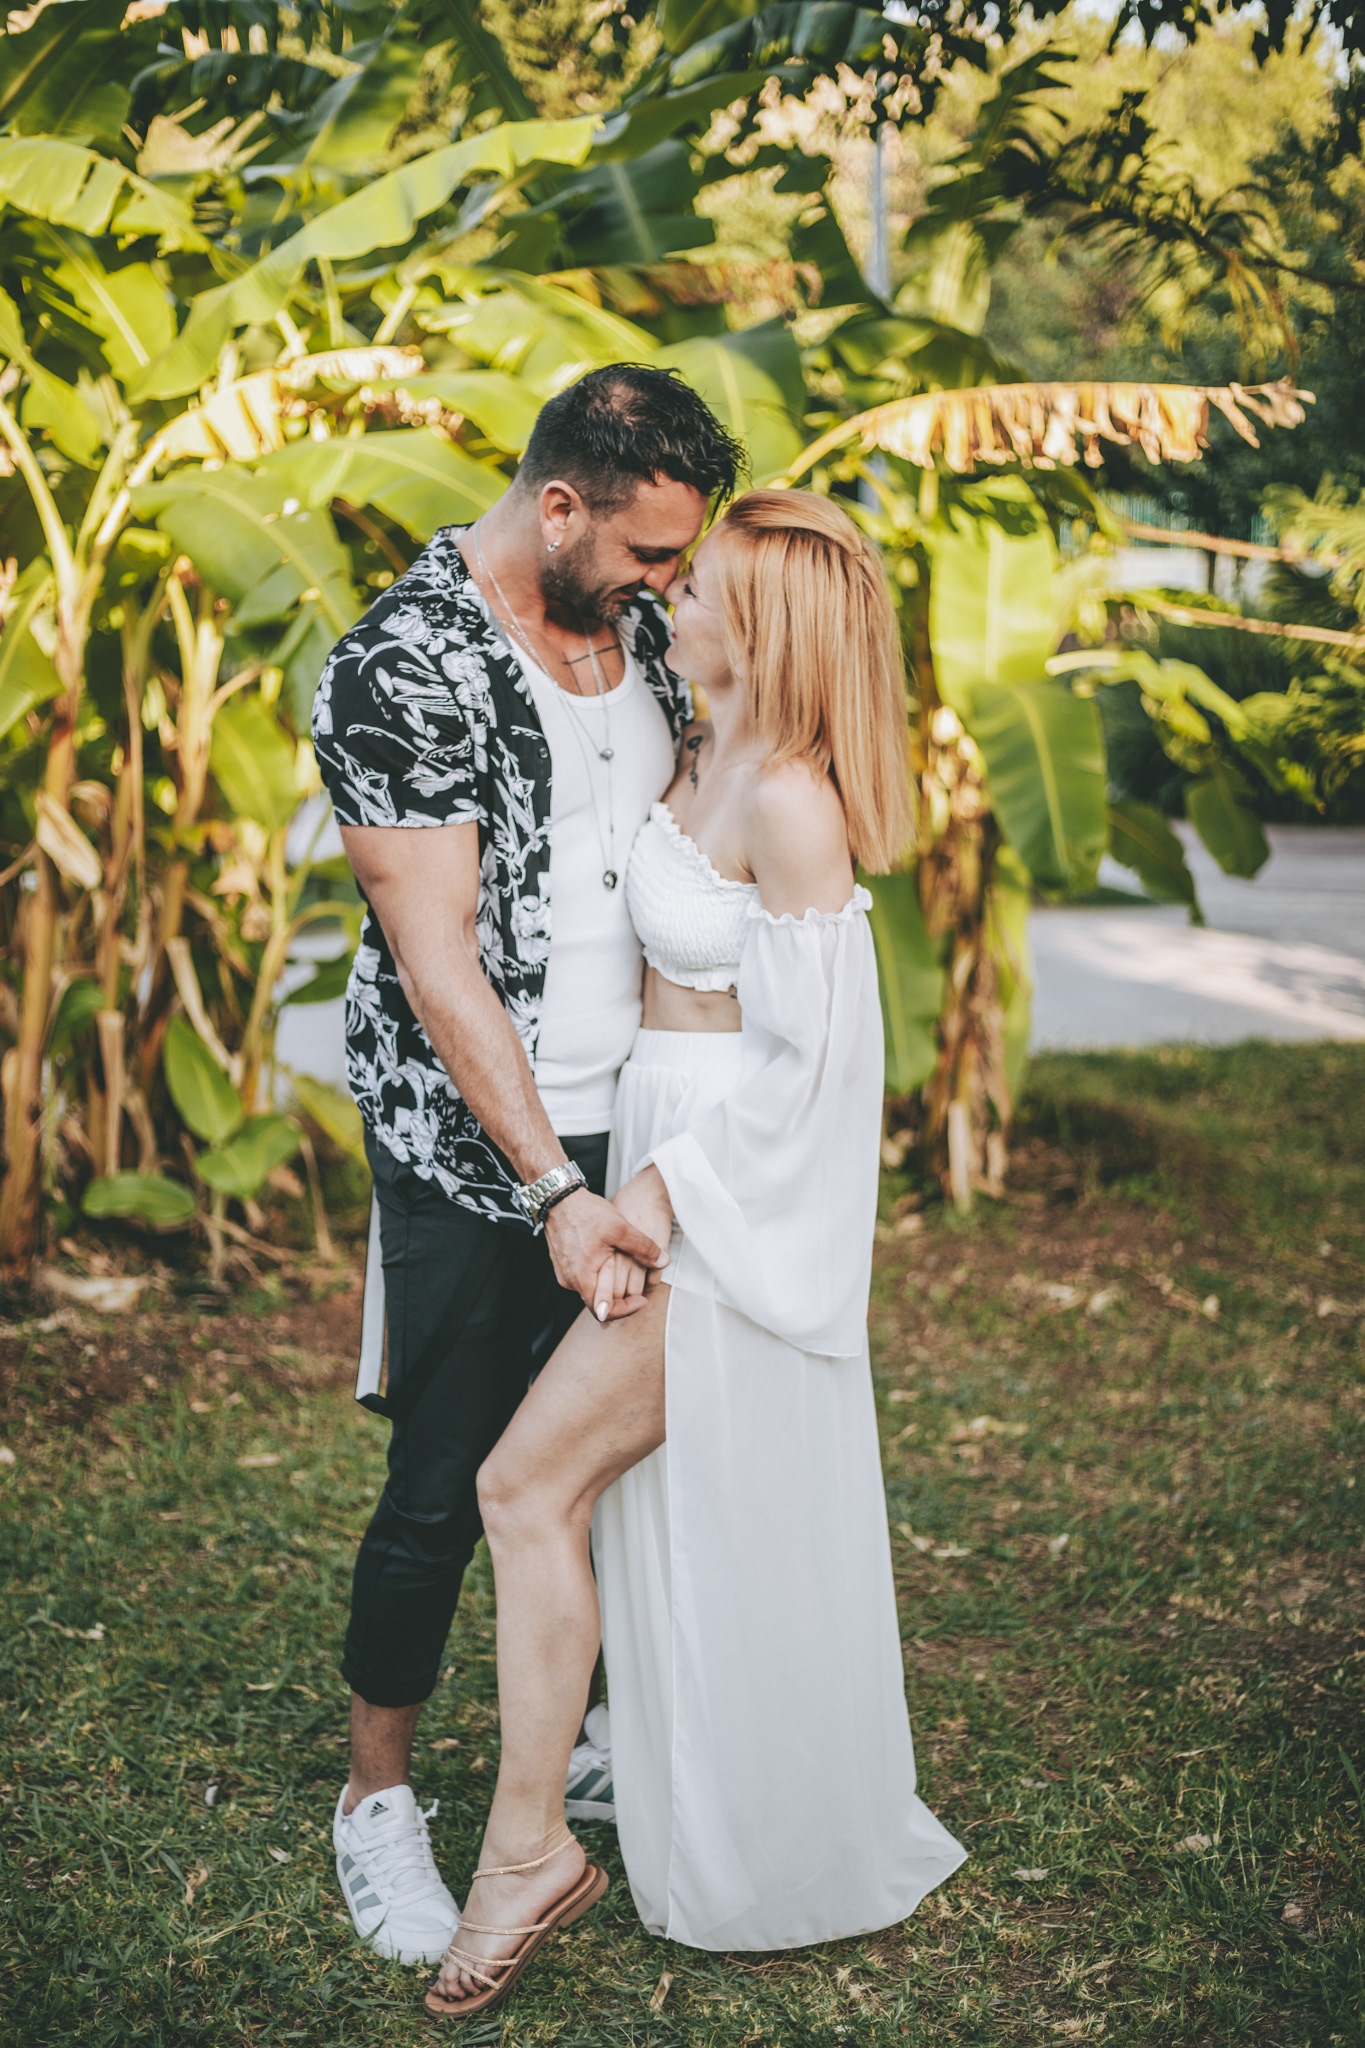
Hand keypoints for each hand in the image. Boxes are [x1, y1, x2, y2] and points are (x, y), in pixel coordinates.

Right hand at [543, 1186, 663, 1312]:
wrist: (558, 1198)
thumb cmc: (585, 1212)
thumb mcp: (620, 1228)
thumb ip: (643, 1247)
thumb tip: (662, 1261)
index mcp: (583, 1277)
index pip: (604, 1312)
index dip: (626, 1309)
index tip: (641, 1299)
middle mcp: (570, 1281)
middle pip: (598, 1304)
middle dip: (621, 1301)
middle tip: (639, 1293)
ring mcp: (565, 1274)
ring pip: (591, 1291)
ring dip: (610, 1289)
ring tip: (627, 1277)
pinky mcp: (564, 1265)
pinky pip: (584, 1279)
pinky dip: (600, 1279)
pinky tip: (612, 1265)